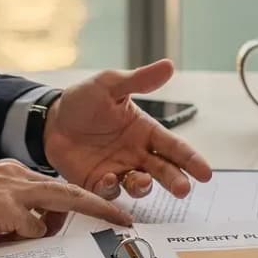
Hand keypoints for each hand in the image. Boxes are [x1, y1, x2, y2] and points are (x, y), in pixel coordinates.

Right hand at [0, 160, 132, 240]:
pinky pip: (30, 229)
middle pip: (71, 192)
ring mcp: (11, 191)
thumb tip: (30, 230)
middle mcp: (17, 176)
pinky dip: (24, 238)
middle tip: (124, 221)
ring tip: (13, 237)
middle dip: (101, 207)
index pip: (56, 187)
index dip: (82, 200)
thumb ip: (11, 208)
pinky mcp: (2, 208)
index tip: (105, 211)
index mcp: (12, 173)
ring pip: (53, 210)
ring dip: (47, 230)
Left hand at [43, 59, 213, 199]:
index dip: (191, 160)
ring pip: (140, 185)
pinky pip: (110, 191)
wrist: (51, 120)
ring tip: (141, 181)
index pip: (174, 147)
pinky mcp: (97, 183)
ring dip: (144, 186)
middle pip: (164, 171)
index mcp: (145, 131)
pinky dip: (112, 188)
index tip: (206, 173)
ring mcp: (118, 170)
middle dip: (176, 180)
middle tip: (184, 189)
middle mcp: (137, 154)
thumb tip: (168, 66)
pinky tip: (109, 178)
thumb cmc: (84, 101)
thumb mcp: (111, 85)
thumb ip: (139, 80)